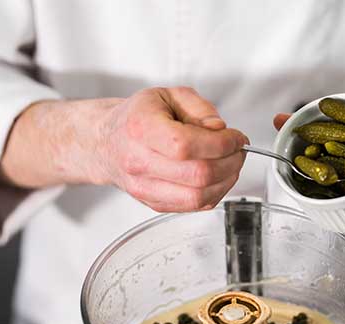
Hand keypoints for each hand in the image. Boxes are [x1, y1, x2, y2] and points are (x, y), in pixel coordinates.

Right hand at [0, 87, 247, 212]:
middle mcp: (139, 162)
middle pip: (197, 175)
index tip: (236, 137)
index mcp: (141, 128)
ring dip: (227, 181)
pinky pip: (194, 207)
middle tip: (238, 150)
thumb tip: (220, 131)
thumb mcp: (168, 95)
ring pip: (198, 197)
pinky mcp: (154, 203)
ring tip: (232, 163)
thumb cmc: (138, 117)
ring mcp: (145, 187)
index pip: (187, 145)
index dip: (222, 143)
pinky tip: (218, 177)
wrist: (106, 142)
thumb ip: (199, 107)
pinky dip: (215, 193)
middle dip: (231, 162)